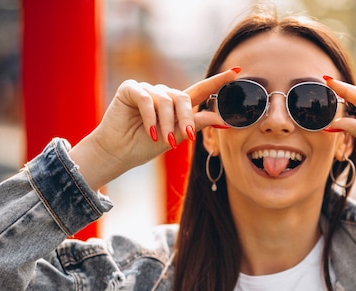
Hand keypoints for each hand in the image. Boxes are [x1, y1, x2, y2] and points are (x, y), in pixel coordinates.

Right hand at [69, 68, 238, 189]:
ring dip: (167, 123)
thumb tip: (220, 118)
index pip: (201, 90)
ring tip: (164, 141)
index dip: (218, 81)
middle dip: (187, 119)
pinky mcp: (131, 89)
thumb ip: (195, 124)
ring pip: (166, 101)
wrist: (118, 153)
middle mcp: (163, 94)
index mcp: (176, 105)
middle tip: (188, 137)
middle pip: (184, 98)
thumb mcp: (175, 137)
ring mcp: (147, 90)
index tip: (237, 72)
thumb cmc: (144, 146)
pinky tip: (150, 132)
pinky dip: (151, 118)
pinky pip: (147, 99)